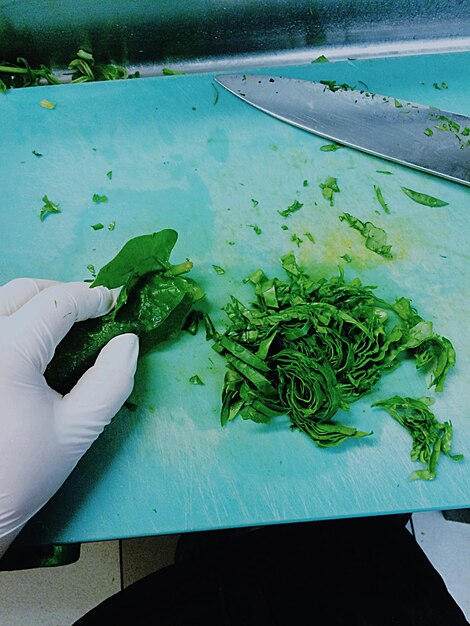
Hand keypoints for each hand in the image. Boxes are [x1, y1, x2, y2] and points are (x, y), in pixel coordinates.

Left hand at [0, 278, 138, 557]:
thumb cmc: (19, 474)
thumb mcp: (77, 430)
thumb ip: (111, 380)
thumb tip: (127, 340)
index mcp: (7, 353)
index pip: (55, 303)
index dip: (91, 297)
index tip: (114, 302)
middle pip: (22, 290)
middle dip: (62, 293)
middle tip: (90, 310)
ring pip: (1, 301)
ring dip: (35, 303)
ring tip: (63, 324)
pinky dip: (14, 318)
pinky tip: (32, 342)